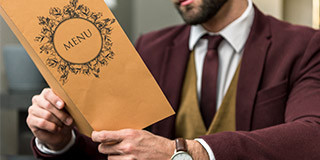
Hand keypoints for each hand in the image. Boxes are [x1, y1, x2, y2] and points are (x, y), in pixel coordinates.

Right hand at [26, 88, 72, 149]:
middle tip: (69, 121)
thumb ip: (69, 106)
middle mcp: (38, 100)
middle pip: (48, 105)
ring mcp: (33, 109)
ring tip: (62, 125)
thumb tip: (73, 104)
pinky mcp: (30, 120)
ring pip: (46, 115)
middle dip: (61, 114)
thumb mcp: (69, 111)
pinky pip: (42, 123)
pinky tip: (57, 129)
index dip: (56, 99)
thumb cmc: (64, 118)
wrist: (59, 132)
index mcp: (47, 94)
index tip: (63, 105)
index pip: (48, 93)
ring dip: (57, 121)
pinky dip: (52, 127)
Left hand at [92, 129, 209, 159]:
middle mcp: (127, 146)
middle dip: (103, 147)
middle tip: (107, 145)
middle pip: (103, 149)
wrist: (167, 153)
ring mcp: (129, 158)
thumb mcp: (139, 132)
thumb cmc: (153, 141)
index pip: (104, 136)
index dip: (95, 136)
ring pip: (109, 158)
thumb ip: (125, 134)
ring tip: (120, 152)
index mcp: (128, 134)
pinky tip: (125, 157)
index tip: (94, 135)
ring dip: (112, 156)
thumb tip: (110, 134)